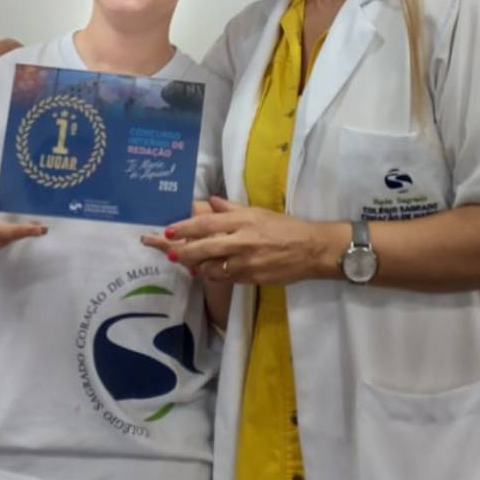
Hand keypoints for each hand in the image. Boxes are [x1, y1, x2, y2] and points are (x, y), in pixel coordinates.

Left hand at [142, 196, 336, 284]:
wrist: (311, 249)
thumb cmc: (285, 227)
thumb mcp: (258, 212)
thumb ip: (232, 208)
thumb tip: (210, 202)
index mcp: (244, 220)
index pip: (208, 222)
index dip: (187, 227)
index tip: (170, 229)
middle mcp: (243, 239)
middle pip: (206, 246)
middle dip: (184, 250)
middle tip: (168, 252)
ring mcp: (247, 261)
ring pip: (212, 266)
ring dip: (195, 265)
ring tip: (184, 263)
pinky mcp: (252, 277)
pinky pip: (225, 278)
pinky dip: (212, 275)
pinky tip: (204, 273)